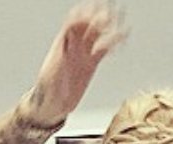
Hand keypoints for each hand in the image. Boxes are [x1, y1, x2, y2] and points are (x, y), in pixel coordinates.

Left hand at [26, 2, 127, 124]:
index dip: (85, 16)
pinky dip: (114, 41)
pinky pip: (104, 47)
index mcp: (62, 45)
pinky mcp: (91, 62)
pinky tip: (124, 35)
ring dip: (109, 23)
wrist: (53, 104)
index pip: (74, 22)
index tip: (95, 14)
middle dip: (99, 15)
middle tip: (111, 10)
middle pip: (87, 23)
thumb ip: (61, 58)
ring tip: (120, 15)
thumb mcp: (52, 75)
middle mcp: (73, 46)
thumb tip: (67, 40)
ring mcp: (83, 52)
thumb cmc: (48, 91)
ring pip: (98, 32)